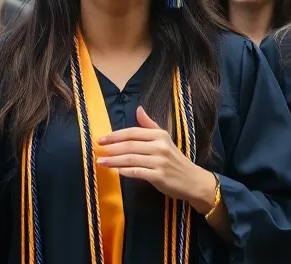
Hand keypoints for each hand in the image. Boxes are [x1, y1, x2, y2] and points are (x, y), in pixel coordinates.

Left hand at [98, 107, 213, 207]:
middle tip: (98, 150)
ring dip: (113, 160)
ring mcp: (160, 161)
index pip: (133, 132)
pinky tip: (115, 171)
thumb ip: (149, 125)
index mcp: (160, 135)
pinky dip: (125, 171)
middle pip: (130, 145)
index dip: (116, 135)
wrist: (192, 180)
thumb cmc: (175, 160)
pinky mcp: (159, 176)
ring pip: (131, 159)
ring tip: (101, 162)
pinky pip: (137, 172)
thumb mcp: (164, 139)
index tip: (101, 139)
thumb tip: (138, 109)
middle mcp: (160, 146)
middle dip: (112, 148)